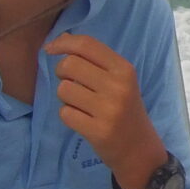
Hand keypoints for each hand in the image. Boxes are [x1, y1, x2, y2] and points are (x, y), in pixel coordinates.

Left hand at [44, 34, 166, 188]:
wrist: (139, 149)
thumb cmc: (125, 109)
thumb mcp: (119, 80)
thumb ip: (94, 60)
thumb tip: (61, 39)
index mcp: (124, 69)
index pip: (86, 45)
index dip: (62, 43)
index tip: (50, 49)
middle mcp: (118, 86)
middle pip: (69, 65)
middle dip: (61, 73)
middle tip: (71, 83)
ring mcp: (108, 110)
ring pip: (63, 89)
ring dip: (65, 97)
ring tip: (81, 105)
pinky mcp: (98, 131)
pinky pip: (64, 113)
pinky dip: (68, 115)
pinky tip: (83, 120)